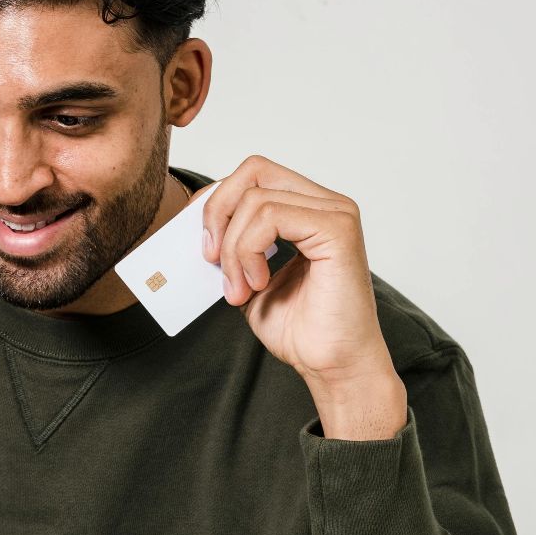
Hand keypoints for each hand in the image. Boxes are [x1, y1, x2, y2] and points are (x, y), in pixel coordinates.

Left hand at [200, 155, 405, 439]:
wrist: (331, 365)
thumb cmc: (300, 329)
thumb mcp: (247, 279)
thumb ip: (231, 248)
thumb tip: (197, 226)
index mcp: (307, 210)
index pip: (253, 175)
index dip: (217, 203)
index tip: (205, 249)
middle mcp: (326, 204)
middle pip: (253, 169)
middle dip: (218, 212)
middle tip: (211, 259)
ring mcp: (335, 213)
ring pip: (256, 199)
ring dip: (233, 249)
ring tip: (241, 289)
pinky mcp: (338, 229)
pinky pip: (271, 217)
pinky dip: (249, 252)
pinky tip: (258, 284)